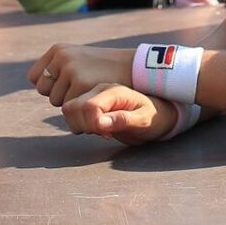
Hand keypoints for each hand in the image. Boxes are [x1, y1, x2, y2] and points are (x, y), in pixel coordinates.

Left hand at [29, 43, 134, 106]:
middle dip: (58, 94)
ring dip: (70, 101)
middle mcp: (62, 57)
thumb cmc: (103, 68)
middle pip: (43, 90)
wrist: (132, 67)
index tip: (67, 84)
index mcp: (58, 49)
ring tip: (88, 91)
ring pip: (55, 100)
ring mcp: (71, 69)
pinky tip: (93, 97)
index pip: (35, 77)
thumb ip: (57, 68)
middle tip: (80, 88)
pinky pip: (70, 106)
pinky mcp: (81, 83)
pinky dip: (80, 107)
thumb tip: (37, 82)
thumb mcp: (77, 59)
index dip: (49, 85)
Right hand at [62, 83, 177, 144]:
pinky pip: (71, 112)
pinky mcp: (89, 103)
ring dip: (78, 125)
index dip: (92, 124)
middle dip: (82, 125)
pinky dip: (78, 124)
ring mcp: (92, 96)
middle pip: (70, 106)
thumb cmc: (154, 117)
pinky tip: (95, 128)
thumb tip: (100, 123)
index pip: (88, 106)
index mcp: (112, 91)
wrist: (158, 113)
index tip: (108, 134)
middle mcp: (98, 90)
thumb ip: (124, 120)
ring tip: (99, 130)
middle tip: (103, 133)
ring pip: (67, 109)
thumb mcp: (145, 120)